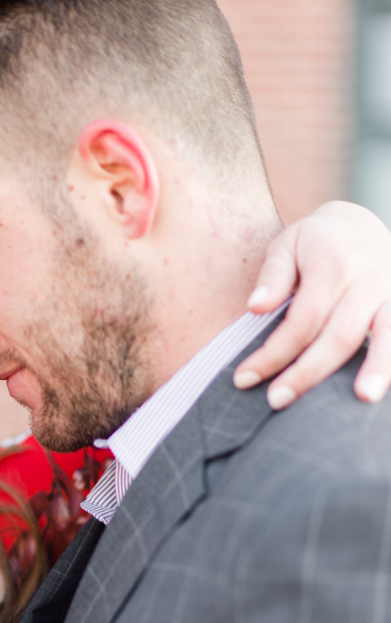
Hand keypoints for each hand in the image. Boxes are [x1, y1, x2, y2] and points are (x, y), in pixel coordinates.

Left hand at [233, 201, 390, 408]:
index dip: (274, 353)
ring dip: (376, 367)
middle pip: (339, 335)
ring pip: (387, 334)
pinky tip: (383, 388)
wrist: (361, 222)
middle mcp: (367, 279)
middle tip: (277, 400)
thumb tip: (255, 307)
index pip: (302, 320)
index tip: (245, 377)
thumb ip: (272, 277)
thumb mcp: (286, 245)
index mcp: (333, 264)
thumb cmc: (315, 241)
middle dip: (307, 373)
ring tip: (363, 398)